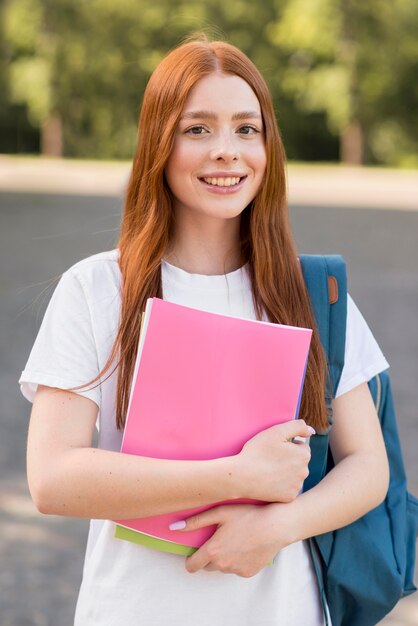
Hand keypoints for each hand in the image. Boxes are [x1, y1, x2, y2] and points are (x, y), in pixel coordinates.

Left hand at [176, 504, 292, 577]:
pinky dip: (237, 560)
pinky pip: (236, 568)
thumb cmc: (248, 515)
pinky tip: (245, 545)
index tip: (194, 552)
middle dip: (209, 555)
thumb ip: (196, 521)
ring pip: (222, 567)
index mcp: (213, 551)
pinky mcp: (248, 573)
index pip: (192, 566)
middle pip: (207, 566)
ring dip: (224, 557)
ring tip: (234, 539)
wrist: (276, 526)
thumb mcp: (220, 512)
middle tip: (218, 538)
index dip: (190, 560)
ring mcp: (236, 570)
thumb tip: (174, 528)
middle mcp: (223, 565)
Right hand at [235, 420, 312, 502]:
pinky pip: (288, 487)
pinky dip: (281, 484)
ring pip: (294, 474)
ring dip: (285, 471)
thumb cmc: (257, 452)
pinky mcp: (289, 497)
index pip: (301, 445)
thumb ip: (297, 426)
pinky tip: (269, 480)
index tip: (275, 448)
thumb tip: (311, 431)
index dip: (287, 445)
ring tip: (268, 469)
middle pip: (299, 460)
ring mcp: (297, 486)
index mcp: (304, 455)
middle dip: (288, 458)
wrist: (242, 476)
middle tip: (270, 458)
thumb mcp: (276, 431)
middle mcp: (305, 472)